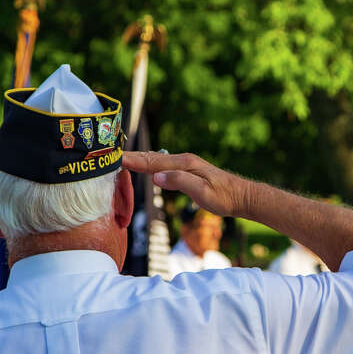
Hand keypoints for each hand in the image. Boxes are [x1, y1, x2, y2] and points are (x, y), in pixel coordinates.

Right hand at [122, 151, 246, 217]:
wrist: (242, 196)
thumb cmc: (224, 197)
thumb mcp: (202, 192)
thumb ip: (179, 182)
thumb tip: (156, 177)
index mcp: (185, 164)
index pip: (153, 162)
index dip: (134, 161)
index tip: (116, 158)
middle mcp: (183, 161)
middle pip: (152, 158)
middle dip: (132, 157)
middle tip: (111, 157)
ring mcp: (186, 165)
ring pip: (157, 161)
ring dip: (139, 160)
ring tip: (122, 160)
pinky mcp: (188, 171)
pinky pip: (164, 166)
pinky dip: (150, 166)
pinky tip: (146, 168)